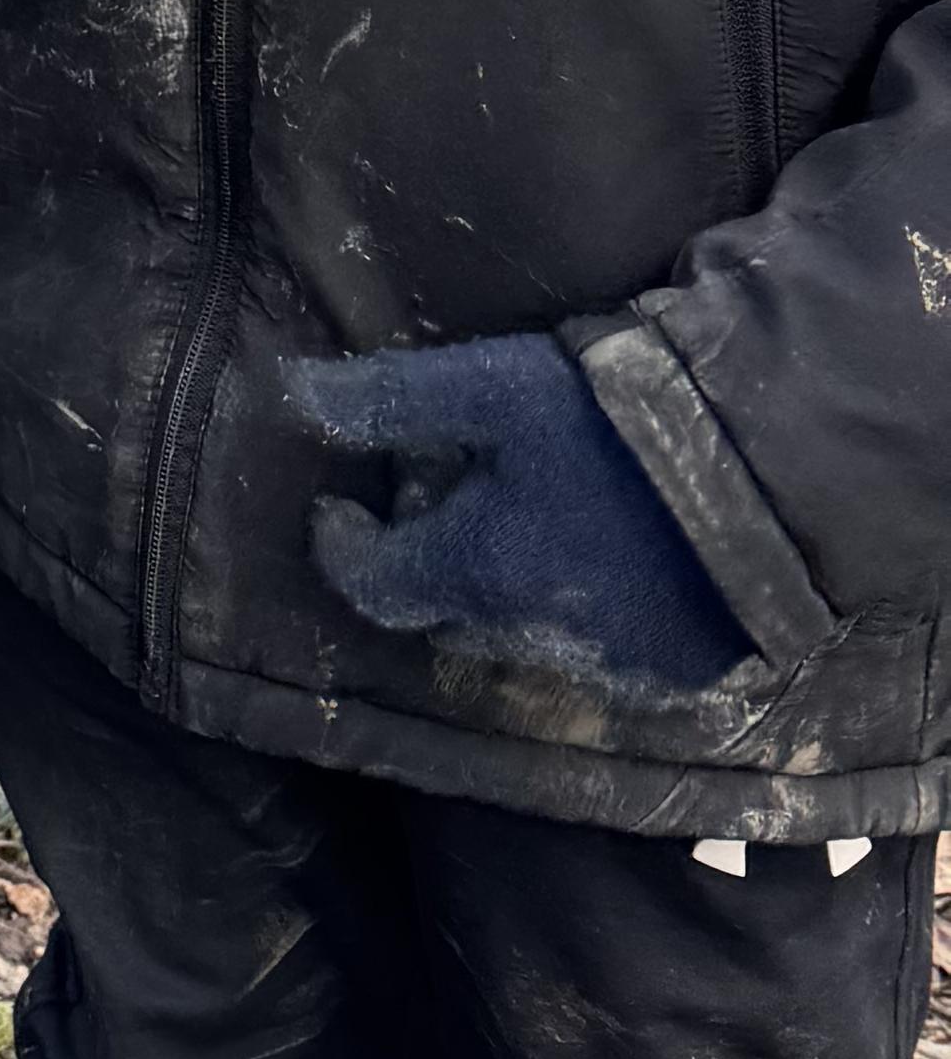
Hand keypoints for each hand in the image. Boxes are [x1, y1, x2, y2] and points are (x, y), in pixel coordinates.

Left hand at [289, 334, 749, 696]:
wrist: (764, 476)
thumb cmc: (610, 425)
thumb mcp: (493, 389)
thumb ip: (391, 399)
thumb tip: (294, 396)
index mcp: (476, 572)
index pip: (374, 586)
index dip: (344, 548)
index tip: (337, 510)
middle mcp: (530, 635)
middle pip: (447, 612)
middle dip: (426, 565)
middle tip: (437, 500)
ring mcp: (608, 663)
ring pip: (521, 634)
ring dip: (501, 589)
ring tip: (515, 521)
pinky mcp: (674, 669)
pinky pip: (597, 648)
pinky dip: (575, 606)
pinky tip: (594, 552)